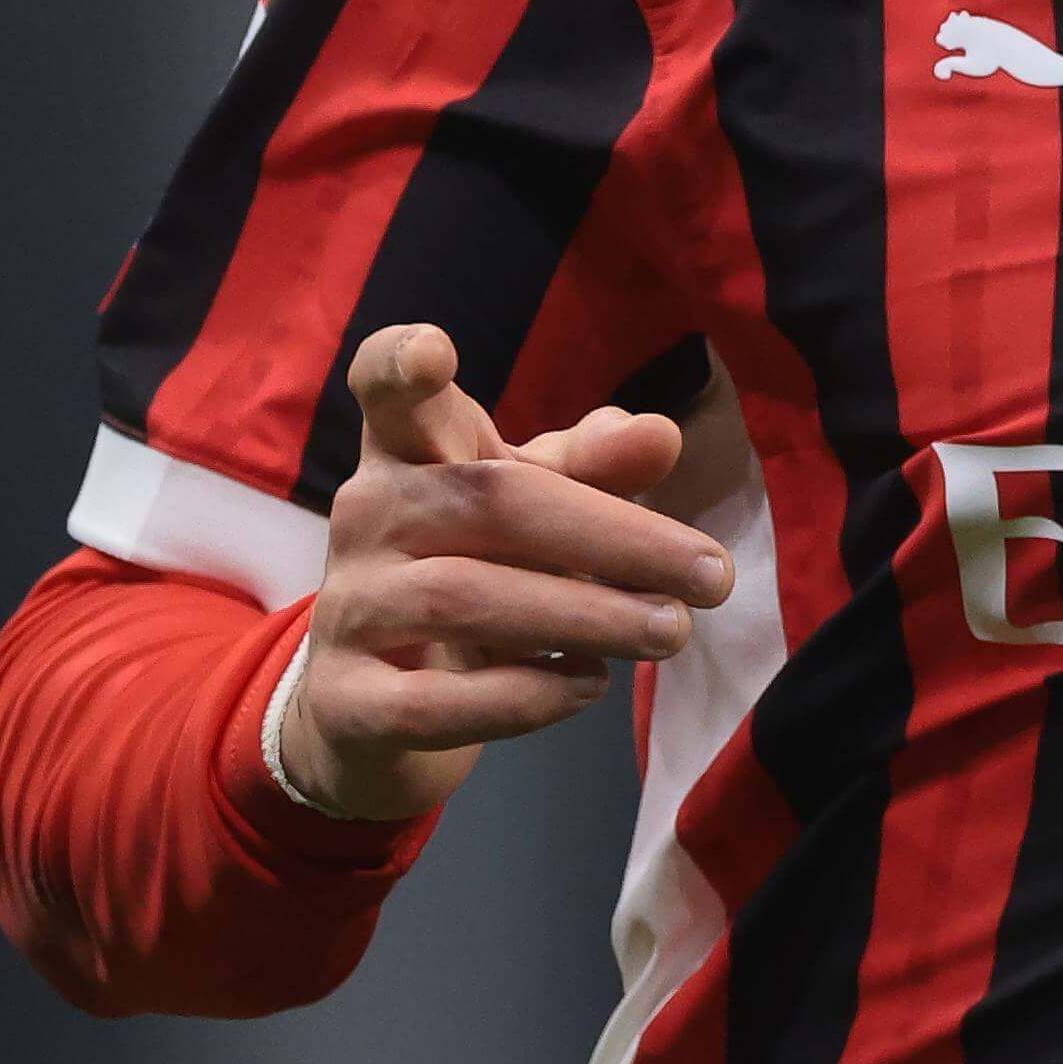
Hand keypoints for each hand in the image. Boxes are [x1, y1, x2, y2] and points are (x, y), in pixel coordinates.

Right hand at [271, 324, 733, 826]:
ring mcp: (349, 606)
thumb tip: (662, 434)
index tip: (434, 352)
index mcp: (407, 448)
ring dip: (587, 617)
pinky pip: (436, 703)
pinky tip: (589, 685)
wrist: (381, 711)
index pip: (385, 385)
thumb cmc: (475, 573)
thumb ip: (594, 468)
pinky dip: (526, 696)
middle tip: (713, 577)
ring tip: (671, 632)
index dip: (400, 362)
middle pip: (488, 502)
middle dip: (613, 536)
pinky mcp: (351, 701)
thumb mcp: (533, 509)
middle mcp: (366, 514)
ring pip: (464, 599)